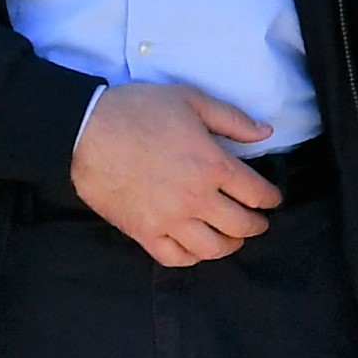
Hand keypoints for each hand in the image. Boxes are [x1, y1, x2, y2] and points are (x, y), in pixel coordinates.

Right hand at [71, 80, 281, 265]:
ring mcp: (169, 220)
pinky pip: (175, 257)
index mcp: (213, 165)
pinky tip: (196, 248)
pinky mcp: (144, 233)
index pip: (257, 193)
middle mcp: (196, 198)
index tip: (271, 199)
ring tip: (232, 238)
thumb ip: (232, 119)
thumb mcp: (190, 100)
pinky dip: (192, 257)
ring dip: (230, 245)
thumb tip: (266, 132)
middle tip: (258, 222)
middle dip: (256, 225)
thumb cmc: (137, 110)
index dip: (270, 198)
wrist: (86, 131)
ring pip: (213, 248)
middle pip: (241, 225)